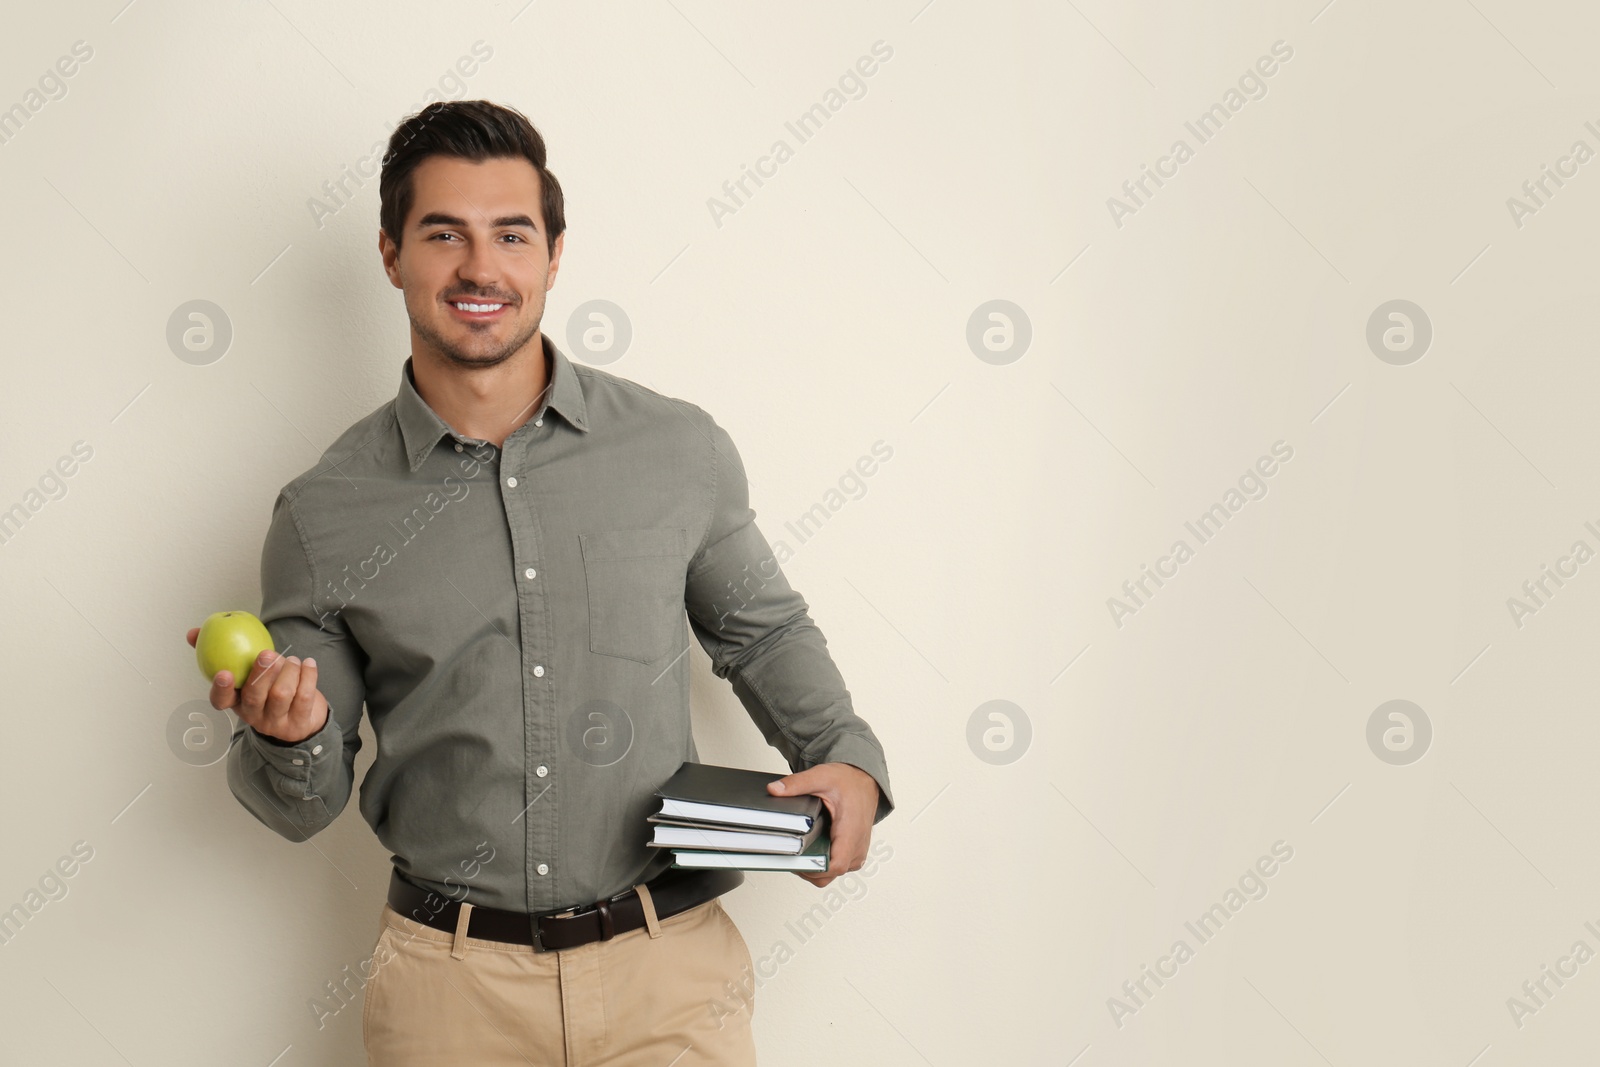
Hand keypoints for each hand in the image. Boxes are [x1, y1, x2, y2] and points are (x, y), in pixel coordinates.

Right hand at [185, 628, 328, 743]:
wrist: (301, 718)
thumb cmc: (268, 688)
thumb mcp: (246, 672)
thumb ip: (219, 652)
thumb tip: (193, 633)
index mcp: (236, 702)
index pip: (221, 701)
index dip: (221, 689)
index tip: (224, 673)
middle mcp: (254, 715)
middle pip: (254, 696)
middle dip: (261, 673)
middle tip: (267, 654)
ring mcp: (277, 721)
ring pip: (281, 695)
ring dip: (289, 671)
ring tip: (292, 660)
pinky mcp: (300, 721)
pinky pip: (304, 696)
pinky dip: (308, 675)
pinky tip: (308, 663)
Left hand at [767, 763, 878, 887]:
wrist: (865, 780)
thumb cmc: (850, 781)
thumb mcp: (821, 777)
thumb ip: (797, 784)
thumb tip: (775, 790)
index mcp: (851, 830)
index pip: (835, 865)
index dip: (813, 868)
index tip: (796, 861)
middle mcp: (857, 845)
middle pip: (830, 874)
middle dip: (808, 869)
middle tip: (790, 855)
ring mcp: (857, 851)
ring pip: (832, 873)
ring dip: (815, 867)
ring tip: (799, 852)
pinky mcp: (854, 851)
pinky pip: (837, 867)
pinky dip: (822, 863)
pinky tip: (810, 850)